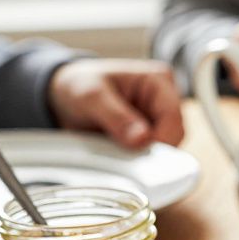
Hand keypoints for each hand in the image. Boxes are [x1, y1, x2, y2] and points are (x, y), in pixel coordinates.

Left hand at [48, 59, 183, 148]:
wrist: (64, 95)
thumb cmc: (79, 85)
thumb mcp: (91, 96)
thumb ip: (116, 117)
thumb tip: (142, 139)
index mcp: (158, 80)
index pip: (174, 117)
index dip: (159, 139)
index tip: (136, 153)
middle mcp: (165, 98)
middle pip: (174, 135)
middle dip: (149, 149)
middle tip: (121, 152)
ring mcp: (158, 118)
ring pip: (165, 149)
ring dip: (141, 155)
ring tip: (114, 147)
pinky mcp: (150, 134)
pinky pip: (152, 155)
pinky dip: (136, 159)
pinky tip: (118, 152)